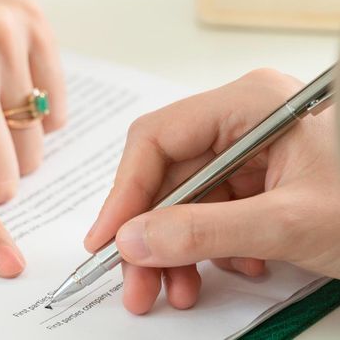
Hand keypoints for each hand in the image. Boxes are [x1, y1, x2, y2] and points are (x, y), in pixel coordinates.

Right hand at [84, 69, 339, 313]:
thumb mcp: (289, 224)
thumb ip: (204, 232)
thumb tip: (134, 240)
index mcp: (249, 105)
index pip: (158, 140)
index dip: (124, 192)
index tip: (108, 240)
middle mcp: (244, 123)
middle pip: (168, 177)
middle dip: (151, 236)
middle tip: (137, 283)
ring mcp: (253, 153)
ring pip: (186, 201)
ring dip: (177, 250)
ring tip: (178, 291)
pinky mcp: (262, 182)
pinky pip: (213, 213)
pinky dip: (211, 249)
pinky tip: (232, 270)